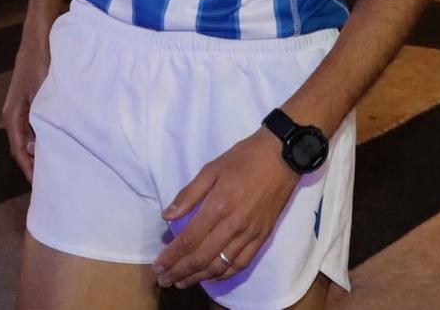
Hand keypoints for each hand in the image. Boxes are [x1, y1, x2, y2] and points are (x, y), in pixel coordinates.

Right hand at [1, 31, 49, 180]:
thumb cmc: (41, 63)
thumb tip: (42, 147)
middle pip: (24, 147)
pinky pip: (37, 126)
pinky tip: (61, 141)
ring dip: (42, 150)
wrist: (40, 36)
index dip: (30, 170)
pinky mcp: (32, 101)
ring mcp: (23, 108)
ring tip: (60, 165)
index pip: (19, 151)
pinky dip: (46, 137)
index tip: (42, 186)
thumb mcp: (44, 93)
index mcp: (12, 116)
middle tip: (54, 181)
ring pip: (31, 137)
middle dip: (36, 164)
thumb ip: (42, 120)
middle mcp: (14, 115)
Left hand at [154, 129, 299, 288]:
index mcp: (218, 206)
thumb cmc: (243, 159)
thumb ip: (188, 194)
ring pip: (221, 265)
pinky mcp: (263, 237)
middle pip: (202, 257)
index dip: (172, 256)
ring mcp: (250, 233)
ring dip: (199, 277)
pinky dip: (225, 274)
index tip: (158, 267)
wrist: (281, 156)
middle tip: (165, 280)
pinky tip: (212, 277)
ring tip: (183, 282)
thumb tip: (167, 216)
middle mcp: (233, 225)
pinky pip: (242, 263)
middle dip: (180, 271)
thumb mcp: (211, 169)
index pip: (189, 239)